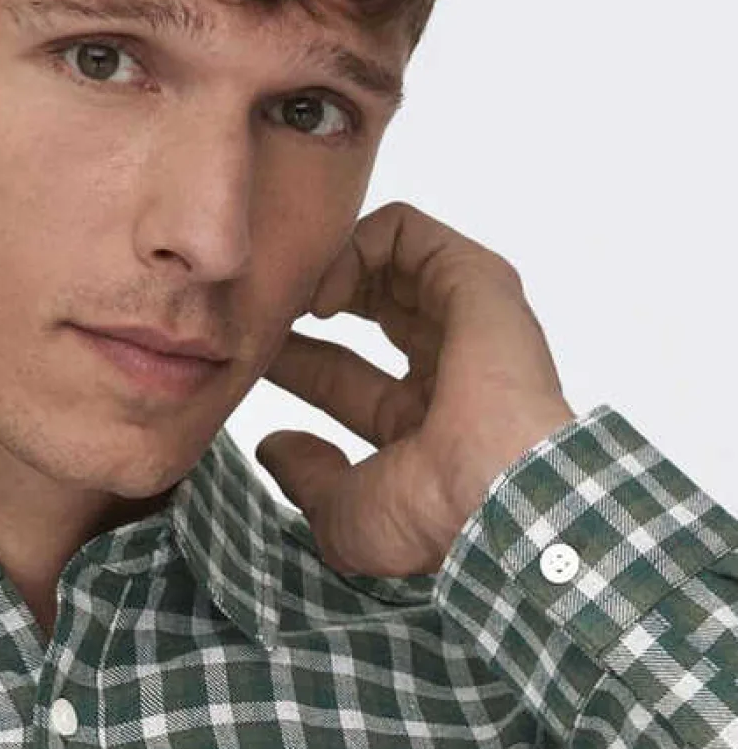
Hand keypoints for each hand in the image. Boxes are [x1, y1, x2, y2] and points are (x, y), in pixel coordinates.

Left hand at [256, 201, 577, 577]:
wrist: (498, 495)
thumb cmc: (434, 518)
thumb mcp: (346, 514)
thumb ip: (308, 478)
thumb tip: (276, 448)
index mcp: (424, 423)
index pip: (344, 378)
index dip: (296, 364)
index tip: (249, 359)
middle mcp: (449, 367)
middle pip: (367, 313)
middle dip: (308, 306)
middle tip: (266, 318)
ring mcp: (466, 320)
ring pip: (387, 263)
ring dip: (328, 270)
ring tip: (291, 301)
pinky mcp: (474, 279)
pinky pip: (405, 230)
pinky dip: (353, 246)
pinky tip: (322, 293)